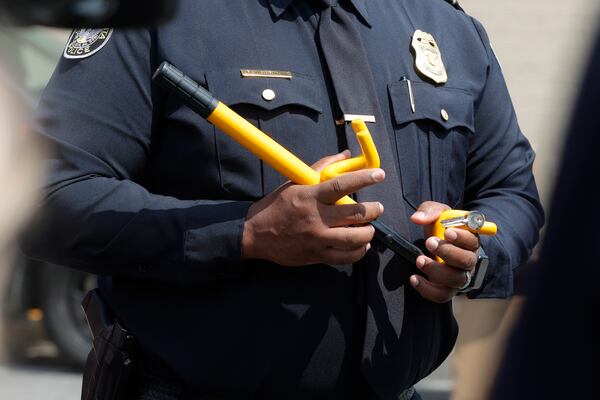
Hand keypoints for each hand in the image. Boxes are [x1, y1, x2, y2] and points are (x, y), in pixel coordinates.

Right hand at [242, 151, 385, 265]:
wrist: (255, 235)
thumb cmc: (276, 206)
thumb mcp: (294, 183)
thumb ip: (321, 168)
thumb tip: (345, 155)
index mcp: (311, 196)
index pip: (342, 184)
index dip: (364, 178)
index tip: (379, 174)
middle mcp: (316, 217)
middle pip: (355, 214)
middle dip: (373, 210)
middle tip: (378, 208)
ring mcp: (317, 238)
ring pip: (354, 238)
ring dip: (369, 232)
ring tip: (370, 228)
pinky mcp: (317, 255)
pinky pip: (345, 257)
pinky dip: (358, 251)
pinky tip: (361, 245)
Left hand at [410, 201, 479, 302]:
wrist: (434, 245)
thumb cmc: (439, 228)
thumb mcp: (437, 214)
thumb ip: (429, 211)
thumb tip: (417, 218)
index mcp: (470, 240)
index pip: (473, 241)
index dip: (462, 238)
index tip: (447, 232)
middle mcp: (469, 260)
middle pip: (466, 261)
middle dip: (448, 252)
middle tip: (429, 242)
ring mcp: (460, 276)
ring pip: (456, 280)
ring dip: (437, 271)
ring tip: (419, 260)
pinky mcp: (448, 289)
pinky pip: (442, 295)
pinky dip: (428, 290)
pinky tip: (414, 278)